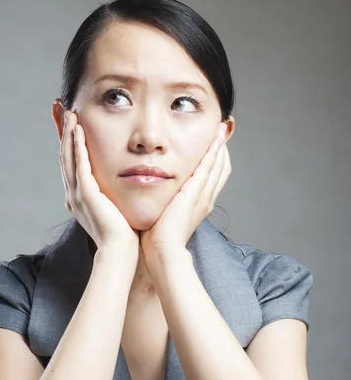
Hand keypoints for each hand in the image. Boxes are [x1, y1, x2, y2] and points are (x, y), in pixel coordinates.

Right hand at [60, 110, 139, 251]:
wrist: (120, 250)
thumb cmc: (122, 231)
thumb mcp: (113, 206)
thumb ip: (111, 192)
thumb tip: (120, 181)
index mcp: (77, 196)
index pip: (70, 161)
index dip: (67, 140)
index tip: (69, 121)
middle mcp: (72, 193)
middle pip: (64, 155)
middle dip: (62, 130)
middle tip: (61, 108)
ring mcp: (76, 194)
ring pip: (68, 157)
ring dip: (68, 133)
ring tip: (69, 112)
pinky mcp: (85, 194)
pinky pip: (79, 165)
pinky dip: (77, 146)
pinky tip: (78, 130)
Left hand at [139, 122, 230, 264]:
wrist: (162, 252)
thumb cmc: (158, 238)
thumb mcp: (165, 214)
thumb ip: (164, 202)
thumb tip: (156, 194)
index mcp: (199, 204)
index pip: (213, 176)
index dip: (216, 158)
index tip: (214, 142)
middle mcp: (206, 199)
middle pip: (221, 168)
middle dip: (222, 148)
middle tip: (224, 129)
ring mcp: (203, 196)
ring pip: (217, 165)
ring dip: (220, 146)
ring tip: (222, 128)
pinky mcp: (196, 193)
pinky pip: (208, 168)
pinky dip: (213, 153)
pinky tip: (215, 139)